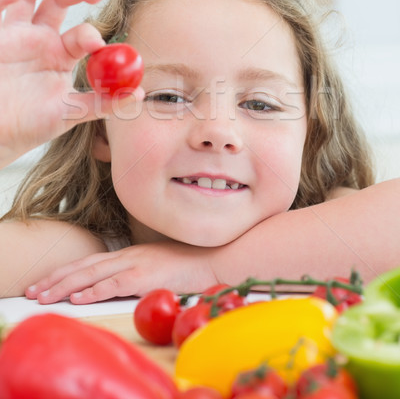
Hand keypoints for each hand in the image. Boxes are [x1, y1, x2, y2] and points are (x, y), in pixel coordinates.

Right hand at [0, 0, 141, 167]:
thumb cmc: (31, 125)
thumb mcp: (70, 114)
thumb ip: (104, 103)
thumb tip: (139, 95)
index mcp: (62, 55)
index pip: (82, 34)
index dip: (91, 34)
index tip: (97, 45)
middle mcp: (41, 40)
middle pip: (61, 3)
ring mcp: (17, 35)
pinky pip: (0, 9)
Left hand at [25, 241, 218, 303]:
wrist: (213, 258)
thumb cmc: (188, 266)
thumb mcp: (157, 268)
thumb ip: (137, 274)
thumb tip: (120, 285)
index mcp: (129, 254)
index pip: (90, 262)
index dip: (66, 272)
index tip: (45, 282)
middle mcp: (128, 255)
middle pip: (84, 266)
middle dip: (56, 279)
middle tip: (33, 291)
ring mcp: (136, 263)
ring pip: (92, 274)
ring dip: (66, 286)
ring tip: (44, 296)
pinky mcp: (145, 275)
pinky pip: (114, 284)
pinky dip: (94, 290)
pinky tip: (79, 297)